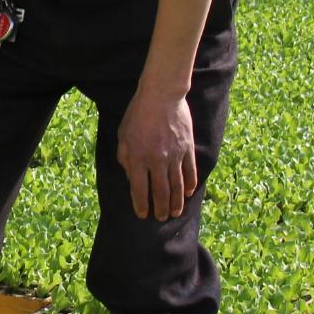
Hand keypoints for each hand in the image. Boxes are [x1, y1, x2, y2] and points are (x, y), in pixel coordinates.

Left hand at [116, 87, 196, 220]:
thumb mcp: (123, 135)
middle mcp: (157, 160)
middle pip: (161, 192)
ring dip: (176, 202)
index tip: (142, 214)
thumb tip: (132, 178)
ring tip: (175, 213)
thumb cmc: (138, 114)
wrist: (161, 95)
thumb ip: (125, 158)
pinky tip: (188, 194)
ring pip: (177, 186)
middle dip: (160, 208)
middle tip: (161, 218)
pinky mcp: (187, 149)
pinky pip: (190, 172)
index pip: (140, 189)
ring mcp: (175, 156)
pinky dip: (190, 185)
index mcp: (138, 158)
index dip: (141, 204)